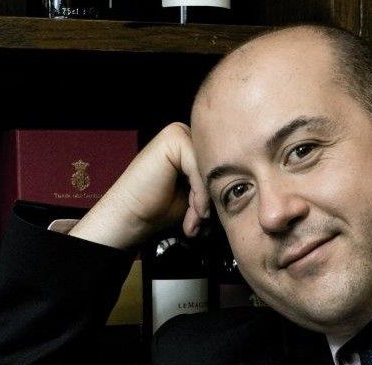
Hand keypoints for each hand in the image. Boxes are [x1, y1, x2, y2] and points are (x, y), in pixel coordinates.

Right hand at [68, 122, 210, 248]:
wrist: (129, 218)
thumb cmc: (157, 210)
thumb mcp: (195, 198)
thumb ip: (213, 187)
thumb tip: (242, 190)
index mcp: (190, 147)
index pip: (219, 169)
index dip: (214, 197)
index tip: (205, 222)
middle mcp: (184, 135)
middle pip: (216, 168)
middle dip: (211, 200)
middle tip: (199, 224)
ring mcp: (177, 133)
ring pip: (209, 170)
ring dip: (206, 201)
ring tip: (195, 221)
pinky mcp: (172, 139)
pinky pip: (200, 170)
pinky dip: (200, 195)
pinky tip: (194, 211)